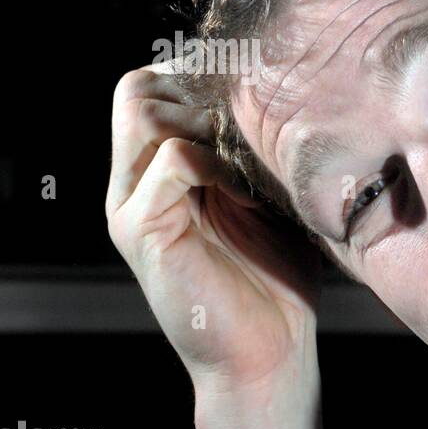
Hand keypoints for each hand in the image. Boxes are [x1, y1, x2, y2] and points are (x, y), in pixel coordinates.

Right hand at [106, 61, 325, 428]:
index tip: (258, 91)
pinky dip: (215, 161)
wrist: (269, 353)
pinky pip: (171, 160)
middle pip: (136, 88)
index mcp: (159, 170)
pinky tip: (249, 190)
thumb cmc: (279, 278)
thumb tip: (294, 91)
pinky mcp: (142, 231)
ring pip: (143, 111)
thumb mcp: (273, 197)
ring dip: (204, 118)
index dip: (202, 75)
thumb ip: (260, 149)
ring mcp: (131, 205)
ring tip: (248, 153)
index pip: (153, 85)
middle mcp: (134, 182)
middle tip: (251, 118)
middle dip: (197, 87)